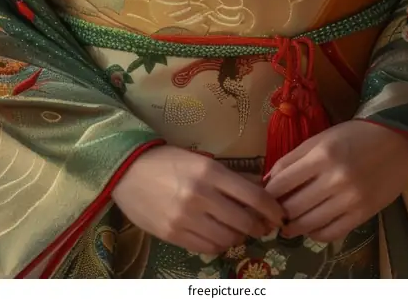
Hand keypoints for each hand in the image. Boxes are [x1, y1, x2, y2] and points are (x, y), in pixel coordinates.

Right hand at [113, 145, 283, 255]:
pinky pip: (208, 248)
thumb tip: (261, 188)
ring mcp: (186, 218)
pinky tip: (218, 236)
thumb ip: (231, 176)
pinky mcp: (173, 235)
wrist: (128, 170)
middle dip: (258, 226)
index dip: (272, 209)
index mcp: (210, 172)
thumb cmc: (168, 161)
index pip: (253, 196)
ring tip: (238, 230)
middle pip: (244, 222)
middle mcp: (200, 196)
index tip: (280, 214)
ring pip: (227, 239)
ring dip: (238, 237)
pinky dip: (219, 245)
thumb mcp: (202, 160)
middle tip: (261, 225)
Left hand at [264, 120, 407, 243]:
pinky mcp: (364, 214)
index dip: (267, 195)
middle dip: (279, 214)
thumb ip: (294, 159)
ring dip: (294, 227)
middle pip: (293, 207)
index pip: (281, 183)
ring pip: (310, 223)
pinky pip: (332, 232)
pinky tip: (312, 228)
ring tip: (289, 225)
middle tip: (274, 215)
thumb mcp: (321, 139)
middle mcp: (335, 179)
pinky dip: (317, 234)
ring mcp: (351, 199)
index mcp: (321, 155)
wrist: (397, 140)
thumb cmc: (355, 135)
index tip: (263, 199)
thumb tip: (268, 181)